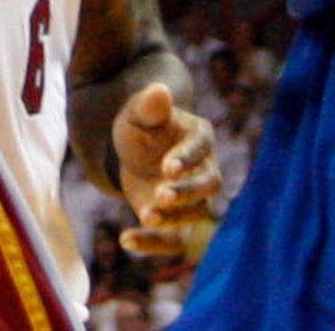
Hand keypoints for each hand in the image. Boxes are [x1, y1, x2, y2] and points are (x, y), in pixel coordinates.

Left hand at [112, 83, 224, 265]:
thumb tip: (160, 90)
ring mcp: (194, 199)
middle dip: (186, 193)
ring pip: (196, 214)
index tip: (167, 167)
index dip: (186, 158)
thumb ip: (150, 105)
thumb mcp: (138, 112)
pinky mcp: (177, 222)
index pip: (201, 149)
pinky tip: (125, 239)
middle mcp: (205, 169)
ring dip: (173, 219)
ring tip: (144, 215)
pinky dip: (153, 244)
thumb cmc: (141, 126)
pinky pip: (174, 240)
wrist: (135, 151)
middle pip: (209, 185)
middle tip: (159, 195)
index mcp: (199, 137)